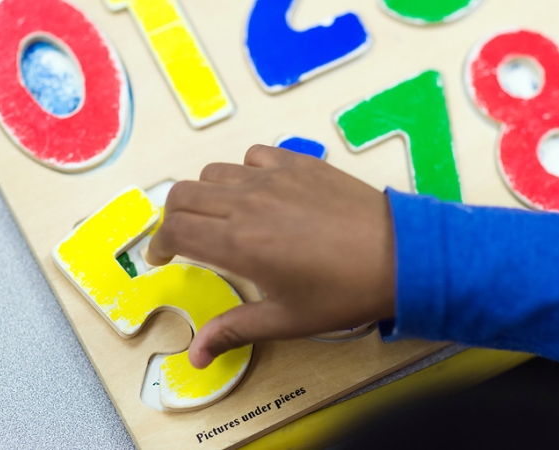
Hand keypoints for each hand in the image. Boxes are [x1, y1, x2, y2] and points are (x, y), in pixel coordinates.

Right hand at [146, 145, 395, 368]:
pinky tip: (259, 192)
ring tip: (221, 215)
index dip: (159, 245)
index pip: (175, 231)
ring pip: (214, 172)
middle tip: (185, 238)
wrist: (398, 256)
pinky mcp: (297, 163)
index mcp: (238, 244)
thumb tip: (195, 357)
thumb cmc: (342, 292)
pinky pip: (253, 155)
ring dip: (205, 193)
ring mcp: (272, 178)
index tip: (163, 258)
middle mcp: (246, 203)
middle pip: (182, 195)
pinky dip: (243, 171)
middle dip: (173, 217)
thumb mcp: (286, 319)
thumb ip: (234, 329)